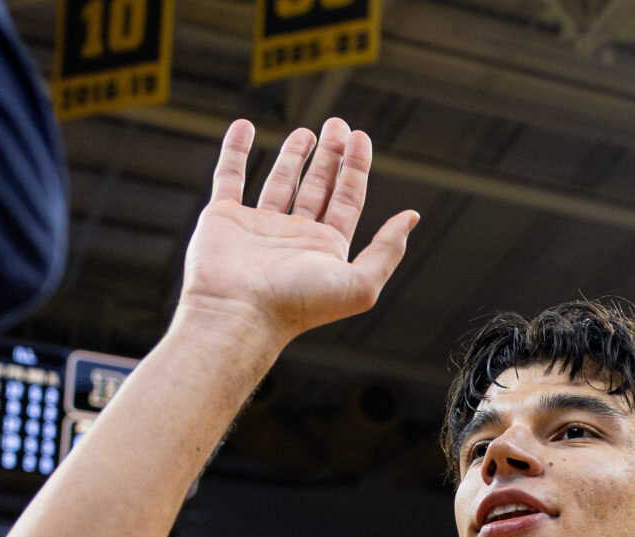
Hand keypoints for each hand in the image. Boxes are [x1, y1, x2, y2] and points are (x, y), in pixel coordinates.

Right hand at [179, 118, 418, 348]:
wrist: (238, 315)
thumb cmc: (296, 305)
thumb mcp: (359, 283)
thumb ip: (386, 251)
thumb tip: (411, 218)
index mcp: (325, 249)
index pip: (347, 198)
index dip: (356, 167)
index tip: (360, 136)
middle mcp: (294, 237)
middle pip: (319, 187)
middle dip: (331, 156)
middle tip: (337, 124)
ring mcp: (258, 226)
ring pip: (281, 182)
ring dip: (294, 155)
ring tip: (306, 131)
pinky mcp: (223, 218)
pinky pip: (229, 177)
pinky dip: (235, 151)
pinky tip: (244, 128)